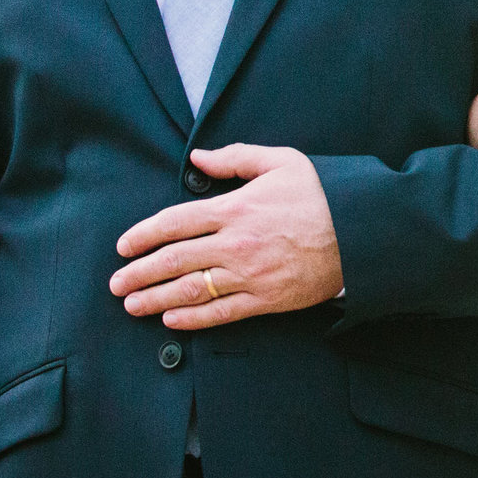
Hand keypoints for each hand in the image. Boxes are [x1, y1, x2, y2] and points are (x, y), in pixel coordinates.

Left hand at [111, 145, 342, 328]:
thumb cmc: (322, 194)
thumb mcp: (282, 161)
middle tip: (116, 283)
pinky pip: (220, 312)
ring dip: (156, 299)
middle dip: (139, 273)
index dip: (143, 235)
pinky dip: (192, 319)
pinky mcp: (266, 299)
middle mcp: (235, 244)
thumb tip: (197, 158)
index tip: (124, 246)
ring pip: (190, 290)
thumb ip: (236, 157)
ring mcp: (249, 275)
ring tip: (132, 305)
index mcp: (236, 208)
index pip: (175, 222)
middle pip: (174, 260)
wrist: (360, 233)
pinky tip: (171, 320)